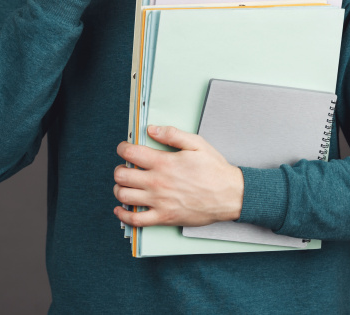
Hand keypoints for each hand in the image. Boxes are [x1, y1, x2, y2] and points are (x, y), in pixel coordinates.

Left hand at [113, 125, 243, 227]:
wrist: (230, 195)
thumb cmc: (215, 170)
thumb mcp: (197, 144)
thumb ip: (172, 134)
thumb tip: (152, 129)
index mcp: (164, 163)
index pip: (130, 153)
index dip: (122, 148)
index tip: (124, 149)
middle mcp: (157, 182)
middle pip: (122, 175)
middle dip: (120, 169)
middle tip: (126, 168)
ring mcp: (159, 201)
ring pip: (124, 196)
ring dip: (119, 189)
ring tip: (125, 185)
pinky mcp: (164, 217)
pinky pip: (136, 220)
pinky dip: (124, 215)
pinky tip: (121, 209)